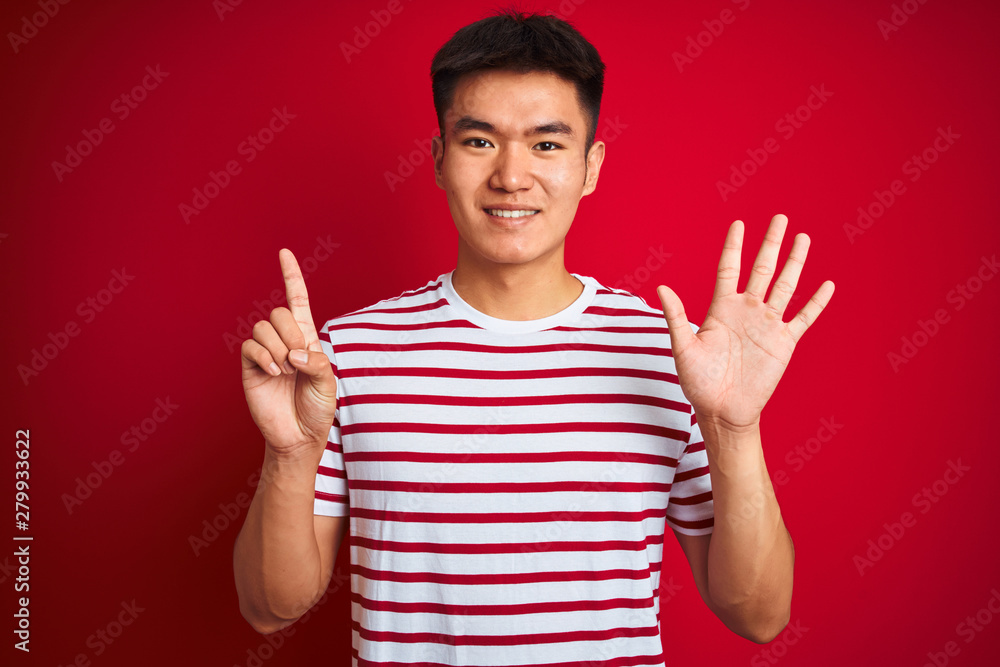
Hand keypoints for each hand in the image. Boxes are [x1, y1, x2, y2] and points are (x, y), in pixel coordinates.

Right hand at [240, 249, 337, 458]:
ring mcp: (265, 354)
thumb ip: (317, 363)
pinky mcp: (250, 368)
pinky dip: (264, 356)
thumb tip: (293, 352)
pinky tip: (275, 372)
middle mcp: (284, 342)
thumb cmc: (317, 409)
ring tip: (287, 371)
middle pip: (278, 313)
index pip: (297, 300)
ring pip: (262, 328)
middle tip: (299, 360)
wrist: (299, 437)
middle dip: (290, 333)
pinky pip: (249, 346)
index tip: (284, 253)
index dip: (291, 276)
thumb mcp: (328, 383)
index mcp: (307, 339)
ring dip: (278, 347)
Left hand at [656, 214, 833, 431]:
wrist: (721, 410)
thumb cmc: (698, 381)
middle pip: (761, 269)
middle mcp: (746, 311)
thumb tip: (661, 287)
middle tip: (780, 218)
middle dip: (771, 243)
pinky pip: (803, 318)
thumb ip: (676, 317)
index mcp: (721, 308)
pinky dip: (815, 302)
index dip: (734, 246)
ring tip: (804, 238)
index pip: (729, 269)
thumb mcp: (683, 347)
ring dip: (794, 262)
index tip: (739, 224)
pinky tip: (827, 285)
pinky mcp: (783, 343)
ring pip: (785, 286)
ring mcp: (767, 325)